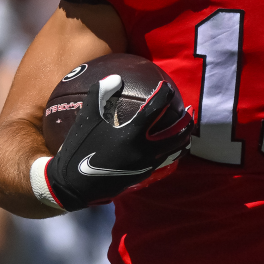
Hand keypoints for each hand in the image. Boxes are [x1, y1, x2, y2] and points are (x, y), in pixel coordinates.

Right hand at [41, 74, 192, 210]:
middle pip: (176, 134)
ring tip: (187, 130)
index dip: (163, 95)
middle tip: (190, 110)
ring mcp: (146, 166)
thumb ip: (100, 95)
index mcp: (131, 134)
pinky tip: (170, 149)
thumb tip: (116, 77)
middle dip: (186, 120)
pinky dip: (172, 153)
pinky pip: (165, 162)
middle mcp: (144, 151)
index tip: (165, 87)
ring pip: (175, 151)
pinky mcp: (143, 177)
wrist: (73, 186)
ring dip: (184, 138)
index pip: (156, 109)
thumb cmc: (78, 149)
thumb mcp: (85, 119)